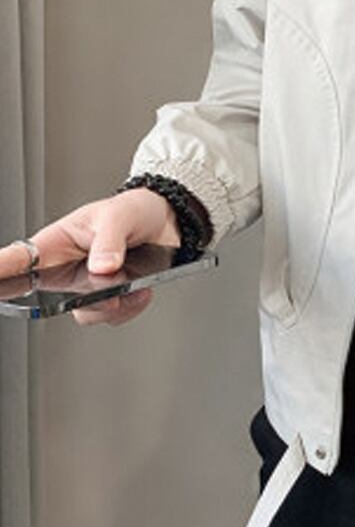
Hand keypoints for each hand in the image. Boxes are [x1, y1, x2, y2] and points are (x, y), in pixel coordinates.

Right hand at [0, 188, 181, 325]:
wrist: (166, 221)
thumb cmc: (132, 210)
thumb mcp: (119, 217)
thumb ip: (109, 241)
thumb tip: (102, 268)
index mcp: (54, 244)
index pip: (14, 261)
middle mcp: (64, 269)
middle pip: (47, 300)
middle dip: (73, 301)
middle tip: (104, 289)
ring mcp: (86, 286)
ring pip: (85, 313)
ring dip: (111, 304)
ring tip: (132, 283)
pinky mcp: (109, 297)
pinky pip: (112, 315)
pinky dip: (131, 307)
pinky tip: (143, 290)